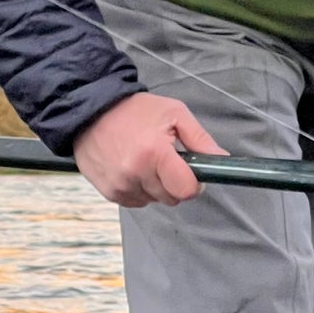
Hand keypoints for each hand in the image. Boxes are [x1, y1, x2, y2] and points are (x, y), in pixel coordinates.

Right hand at [73, 92, 226, 207]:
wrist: (91, 111)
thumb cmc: (135, 110)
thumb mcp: (175, 113)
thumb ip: (200, 140)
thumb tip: (222, 160)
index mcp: (155, 153)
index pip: (186, 190)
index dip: (194, 183)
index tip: (192, 171)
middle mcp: (135, 173)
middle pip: (172, 198)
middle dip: (174, 182)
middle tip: (166, 160)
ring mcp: (120, 185)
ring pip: (154, 201)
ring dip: (155, 186)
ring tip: (145, 160)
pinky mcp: (108, 192)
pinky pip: (135, 201)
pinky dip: (139, 189)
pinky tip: (132, 168)